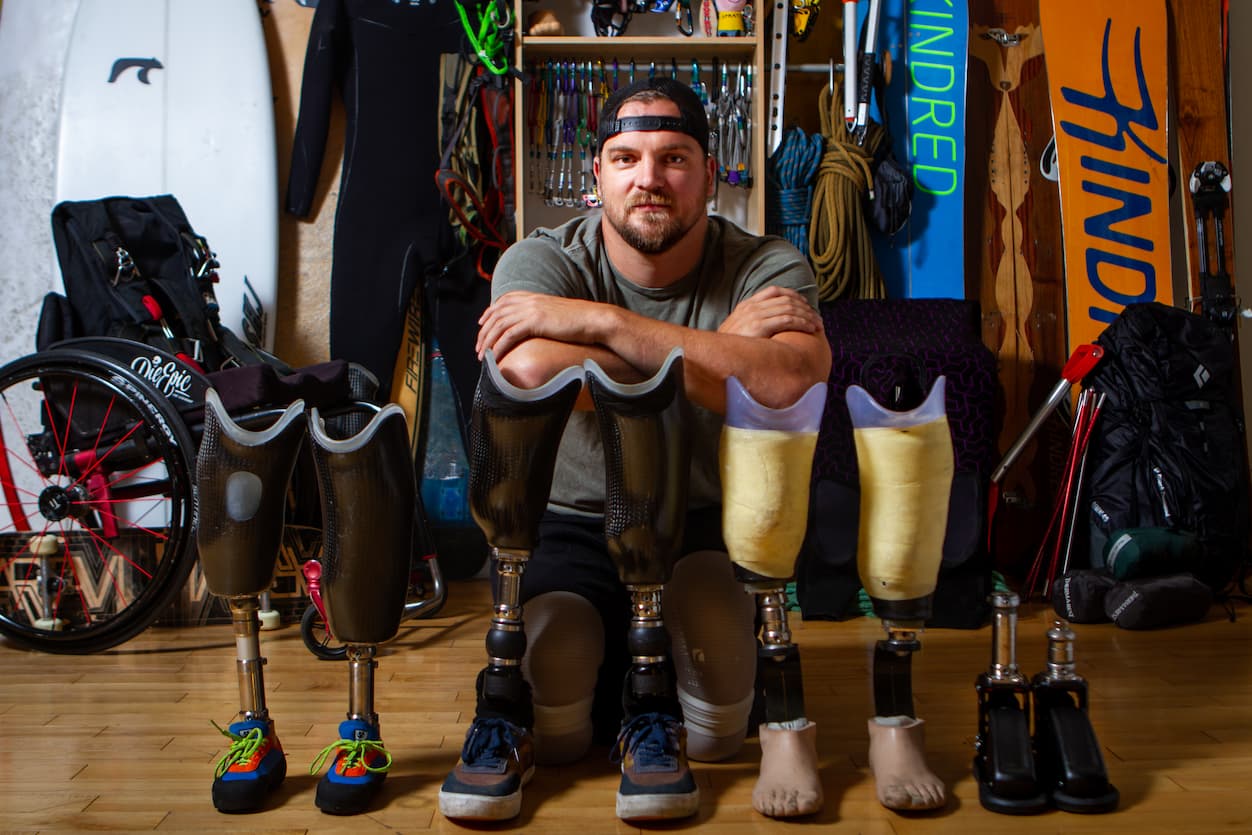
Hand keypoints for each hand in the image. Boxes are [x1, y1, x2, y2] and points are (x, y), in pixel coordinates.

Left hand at [476, 291, 603, 358]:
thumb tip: (537, 327)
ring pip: (499, 324)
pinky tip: (495, 356)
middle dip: (484, 331)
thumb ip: (543, 315)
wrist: (594, 320)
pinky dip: (499, 346)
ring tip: (483, 356)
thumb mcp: (557, 314)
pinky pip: (509, 334)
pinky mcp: (535, 322)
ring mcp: (531, 310)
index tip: (482, 324)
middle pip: (497, 313)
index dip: (490, 311)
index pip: (504, 300)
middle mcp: (529, 301)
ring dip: (488, 341)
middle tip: (479, 347)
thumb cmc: (580, 321)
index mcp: (534, 297)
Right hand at [717, 286, 822, 339]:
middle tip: (817, 318)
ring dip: (807, 316)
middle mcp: (751, 307)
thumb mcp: (736, 331)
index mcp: (745, 305)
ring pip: (790, 309)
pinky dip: (802, 323)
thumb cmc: (727, 349)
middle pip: (786, 299)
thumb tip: (768, 328)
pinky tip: (810, 329)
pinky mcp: (759, 327)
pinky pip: (787, 320)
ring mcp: (754, 316)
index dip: (793, 295)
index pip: (774, 291)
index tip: (805, 304)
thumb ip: (751, 325)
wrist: (713, 357)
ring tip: (818, 325)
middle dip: (805, 308)